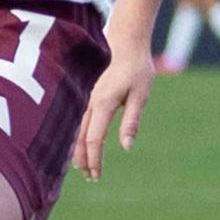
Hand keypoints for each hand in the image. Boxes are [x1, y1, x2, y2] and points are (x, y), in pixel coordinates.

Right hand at [70, 41, 158, 178]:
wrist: (125, 42)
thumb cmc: (136, 68)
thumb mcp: (140, 95)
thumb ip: (131, 122)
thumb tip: (126, 148)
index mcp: (103, 104)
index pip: (94, 139)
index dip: (94, 159)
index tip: (97, 175)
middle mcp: (92, 102)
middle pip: (81, 138)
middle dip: (84, 159)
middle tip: (90, 177)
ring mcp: (89, 98)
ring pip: (78, 129)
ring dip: (79, 149)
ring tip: (81, 166)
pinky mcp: (91, 95)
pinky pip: (81, 120)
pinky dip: (79, 136)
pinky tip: (82, 143)